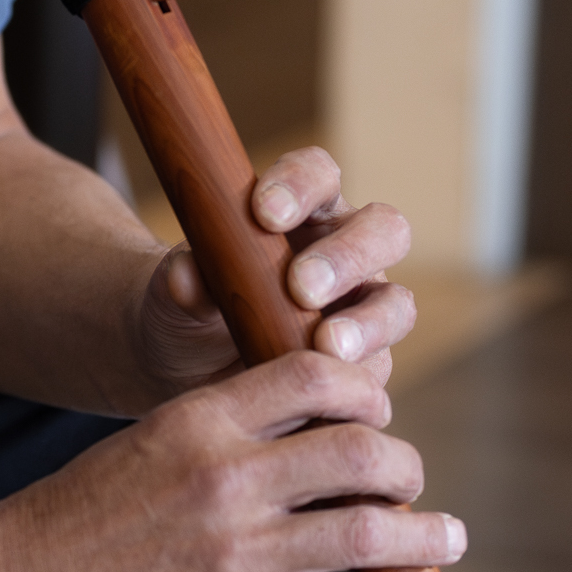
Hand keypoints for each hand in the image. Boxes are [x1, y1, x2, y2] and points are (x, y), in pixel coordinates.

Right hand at [0, 348, 462, 571]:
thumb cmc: (71, 520)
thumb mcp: (145, 447)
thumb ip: (219, 439)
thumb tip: (297, 444)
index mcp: (200, 420)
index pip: (316, 378)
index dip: (364, 395)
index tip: (375, 418)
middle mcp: (225, 477)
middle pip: (362, 452)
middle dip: (404, 468)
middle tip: (411, 486)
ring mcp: (233, 554)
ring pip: (368, 534)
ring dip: (425, 539)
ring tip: (446, 539)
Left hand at [131, 145, 415, 397]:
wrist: (192, 371)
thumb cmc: (190, 309)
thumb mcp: (174, 293)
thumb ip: (183, 279)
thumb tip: (187, 275)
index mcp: (304, 208)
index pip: (319, 175)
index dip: (301, 184)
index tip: (263, 211)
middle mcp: (347, 251)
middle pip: (384, 230)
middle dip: (347, 256)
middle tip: (302, 286)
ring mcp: (365, 309)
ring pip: (396, 304)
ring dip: (367, 324)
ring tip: (326, 346)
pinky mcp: (368, 365)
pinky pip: (381, 369)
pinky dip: (357, 380)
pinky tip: (328, 396)